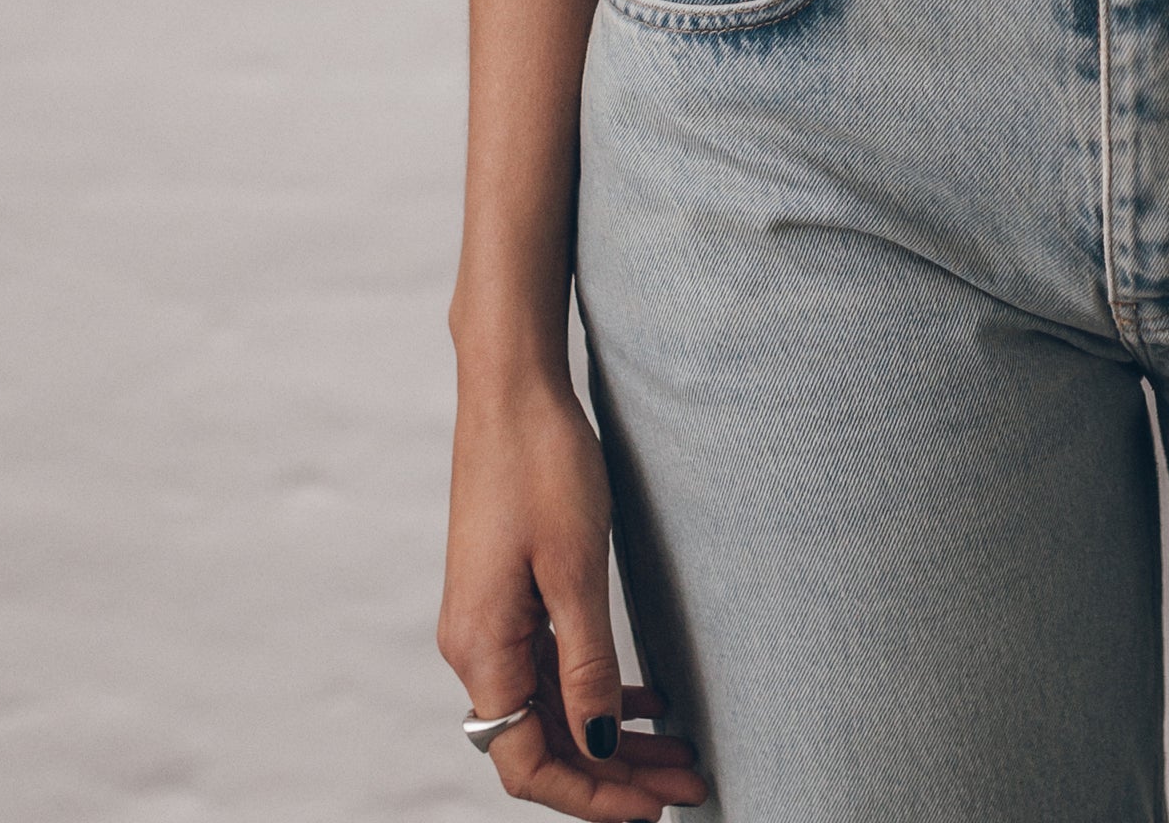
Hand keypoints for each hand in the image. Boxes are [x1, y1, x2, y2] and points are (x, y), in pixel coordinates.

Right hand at [438, 366, 708, 814]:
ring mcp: (490, 621)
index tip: (655, 809)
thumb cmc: (542, 465)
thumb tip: (600, 747)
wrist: (512, 387)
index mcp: (483, 649)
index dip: (591, 796)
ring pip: (553, 708)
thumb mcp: (576, 568)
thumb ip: (587, 665)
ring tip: (682, 751)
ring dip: (613, 736)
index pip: (528, 763)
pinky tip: (646, 701)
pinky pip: (550, 668)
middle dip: (618, 773)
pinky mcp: (507, 595)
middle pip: (544, 743)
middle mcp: (476, 648)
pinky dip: (597, 692)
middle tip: (692, 782)